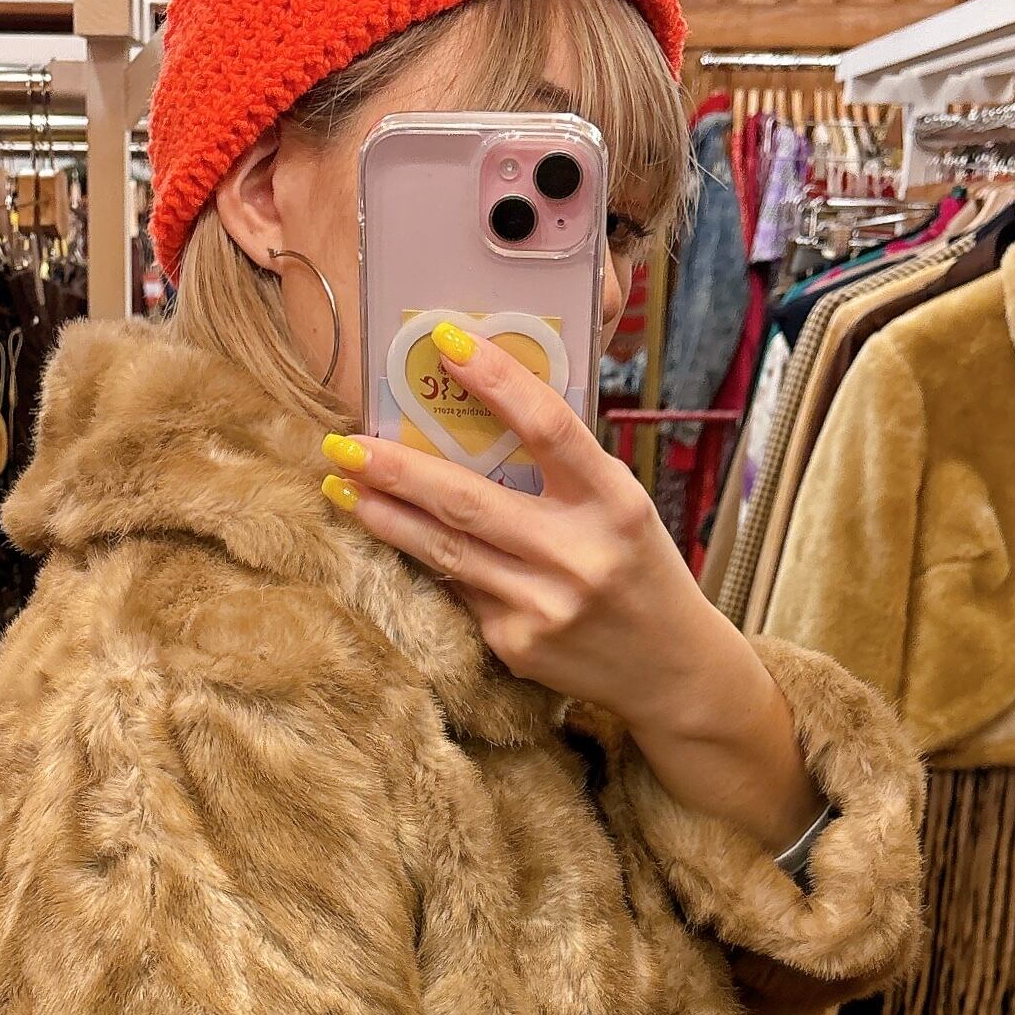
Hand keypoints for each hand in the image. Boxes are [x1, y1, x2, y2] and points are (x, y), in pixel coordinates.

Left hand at [319, 324, 819, 854]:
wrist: (672, 672)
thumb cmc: (640, 571)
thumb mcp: (622, 508)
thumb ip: (564, 472)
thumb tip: (475, 416)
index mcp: (614, 502)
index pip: (550, 427)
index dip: (497, 380)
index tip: (446, 342)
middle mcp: (579, 554)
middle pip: (469, 501)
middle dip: (398, 469)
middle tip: (344, 441)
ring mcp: (544, 605)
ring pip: (446, 551)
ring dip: (386, 516)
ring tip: (341, 485)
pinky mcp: (518, 644)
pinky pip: (460, 591)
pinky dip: (430, 560)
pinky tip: (399, 538)